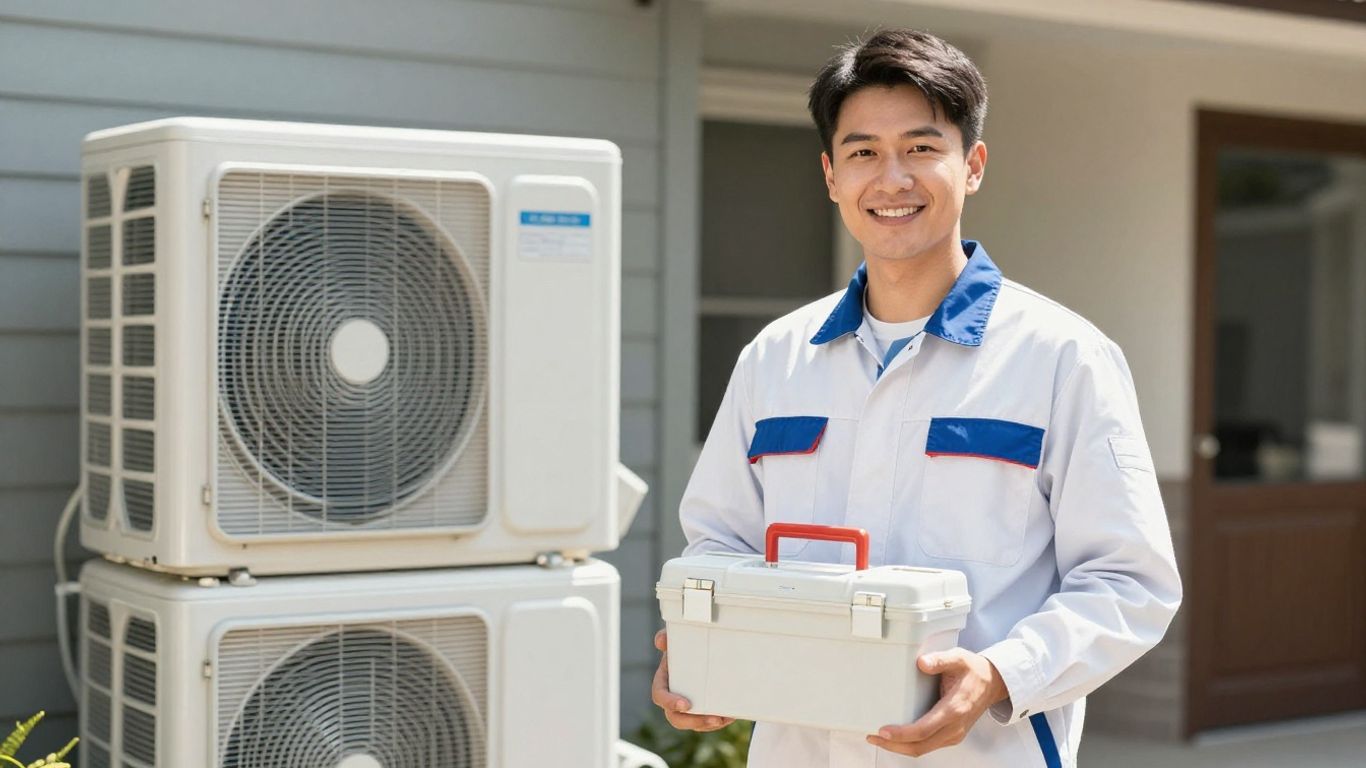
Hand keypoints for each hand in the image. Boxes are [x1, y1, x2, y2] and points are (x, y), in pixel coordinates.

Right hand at [650, 629, 736, 731]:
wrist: (703, 650)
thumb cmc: (685, 645)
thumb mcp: (676, 639)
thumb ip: (667, 637)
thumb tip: (661, 641)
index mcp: (664, 682)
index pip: (660, 696)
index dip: (669, 702)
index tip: (685, 704)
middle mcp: (673, 697)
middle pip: (676, 718)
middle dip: (693, 721)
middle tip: (712, 719)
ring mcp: (687, 707)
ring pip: (693, 723)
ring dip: (708, 724)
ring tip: (724, 718)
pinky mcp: (701, 710)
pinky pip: (707, 722)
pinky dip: (719, 721)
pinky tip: (731, 715)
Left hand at [866, 648, 1008, 756]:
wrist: (993, 683)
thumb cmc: (973, 670)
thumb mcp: (959, 658)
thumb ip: (940, 659)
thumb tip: (922, 662)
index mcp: (954, 709)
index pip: (924, 729)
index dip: (902, 733)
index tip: (883, 730)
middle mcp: (954, 726)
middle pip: (920, 746)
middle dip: (894, 745)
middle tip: (872, 737)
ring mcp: (954, 734)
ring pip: (923, 749)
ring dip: (900, 747)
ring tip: (879, 738)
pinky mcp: (952, 735)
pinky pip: (928, 745)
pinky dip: (910, 744)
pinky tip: (897, 736)